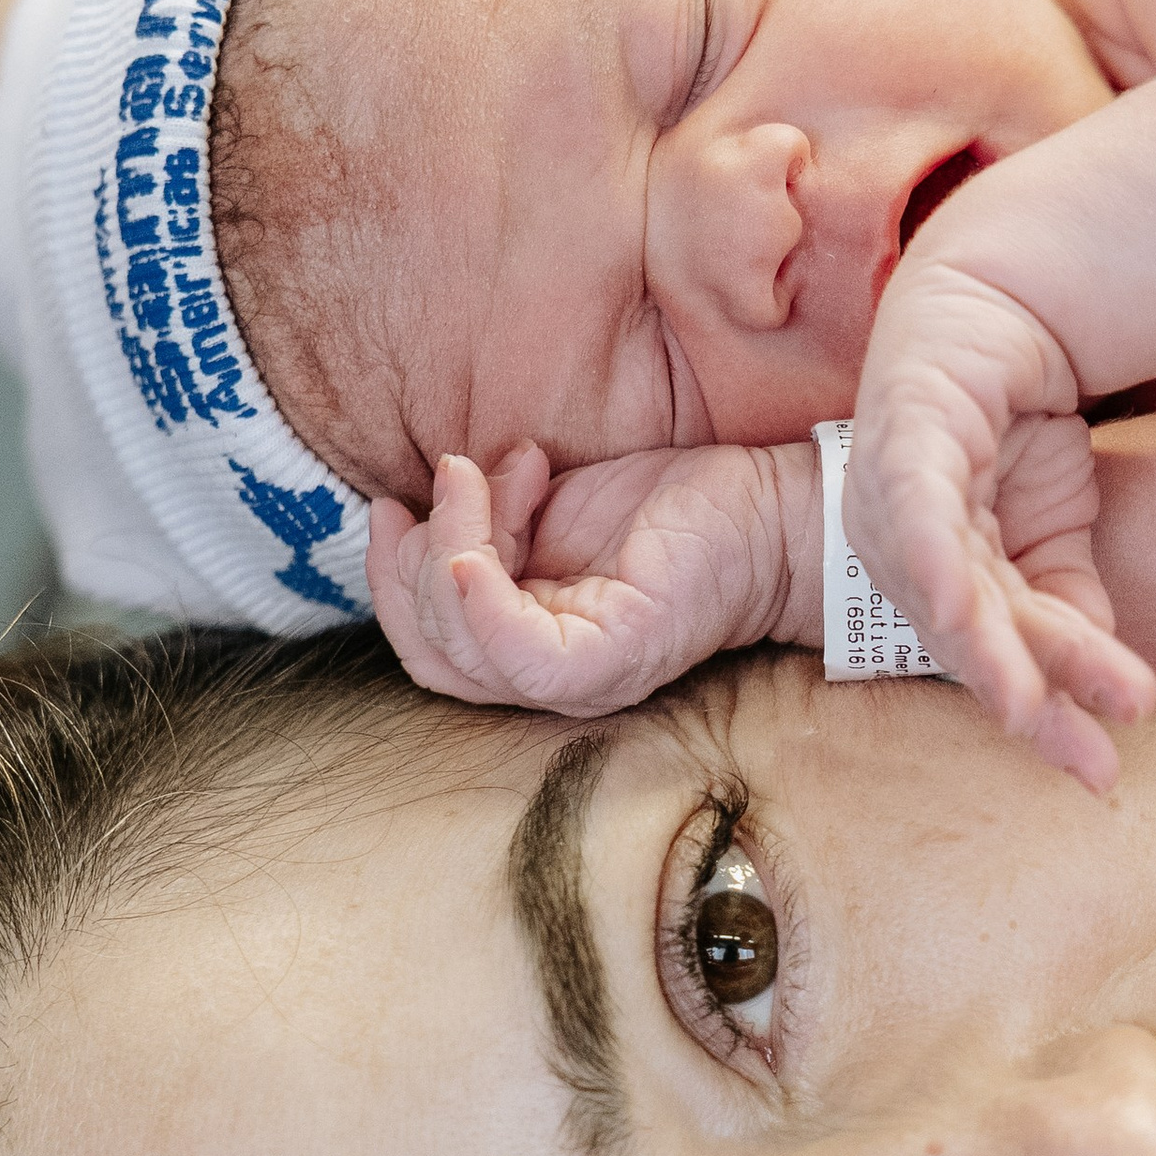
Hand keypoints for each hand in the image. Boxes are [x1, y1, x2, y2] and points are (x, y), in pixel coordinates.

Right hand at [367, 438, 819, 714]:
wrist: (763, 512)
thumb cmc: (669, 510)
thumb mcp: (553, 508)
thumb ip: (493, 521)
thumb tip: (441, 493)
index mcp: (531, 643)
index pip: (429, 641)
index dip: (392, 576)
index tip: (396, 503)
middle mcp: (549, 675)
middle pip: (432, 650)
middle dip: (415, 558)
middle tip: (454, 477)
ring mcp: (580, 678)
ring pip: (461, 648)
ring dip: (451, 547)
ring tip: (482, 480)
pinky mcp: (609, 663)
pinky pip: (515, 654)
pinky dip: (477, 601)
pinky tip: (473, 551)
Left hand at [842, 258, 1155, 790]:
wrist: (1000, 293)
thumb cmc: (1016, 413)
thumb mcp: (1059, 520)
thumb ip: (1068, 593)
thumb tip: (1104, 672)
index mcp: (944, 573)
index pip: (1003, 650)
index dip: (1054, 709)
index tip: (1102, 773)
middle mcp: (906, 548)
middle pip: (971, 637)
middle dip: (1029, 697)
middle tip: (1086, 763)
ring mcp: (893, 496)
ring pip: (944, 592)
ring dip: (988, 650)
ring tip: (1032, 708)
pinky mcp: (899, 434)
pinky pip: (912, 504)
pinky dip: (928, 553)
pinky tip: (948, 600)